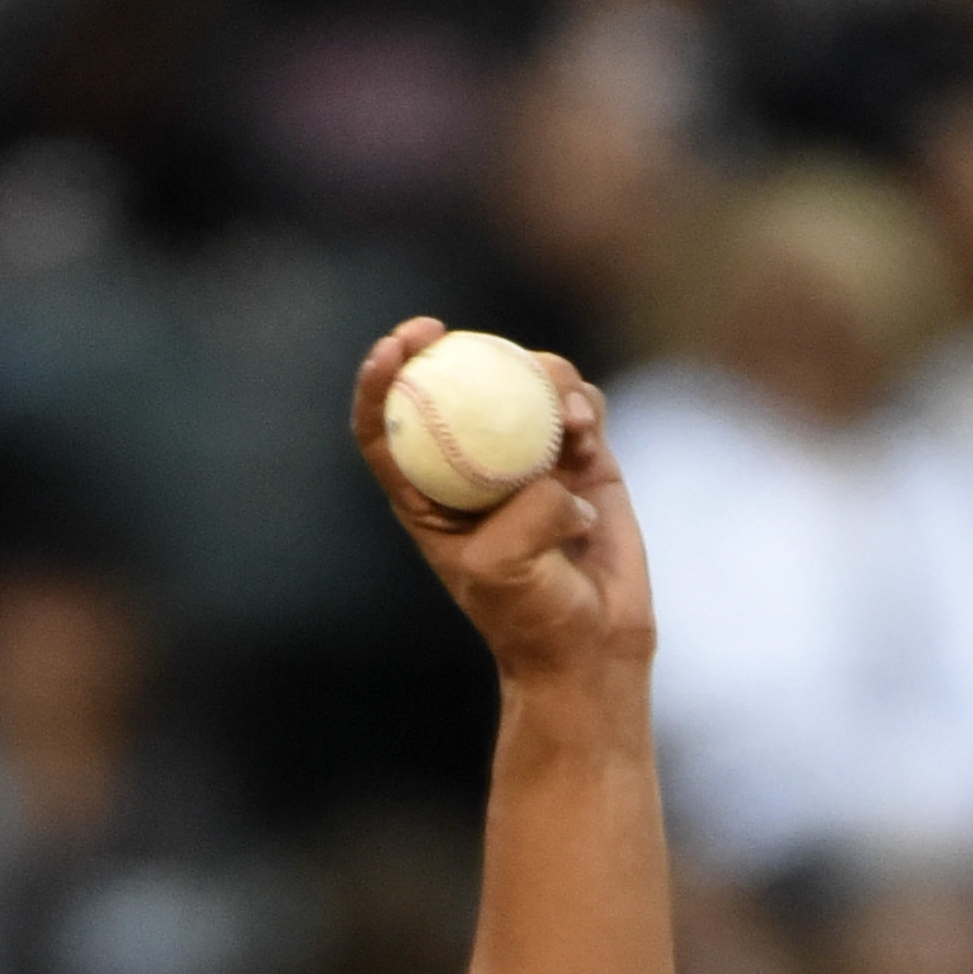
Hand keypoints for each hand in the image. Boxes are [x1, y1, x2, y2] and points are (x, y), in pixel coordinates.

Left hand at [351, 318, 653, 688]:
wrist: (589, 642)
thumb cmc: (528, 614)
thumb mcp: (502, 566)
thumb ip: (524, 509)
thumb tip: (554, 470)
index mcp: (429, 497)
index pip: (389, 428)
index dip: (383, 381)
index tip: (397, 345)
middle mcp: (474, 469)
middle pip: (458, 387)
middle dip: (455, 348)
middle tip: (452, 331)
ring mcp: (529, 459)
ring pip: (525, 385)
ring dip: (541, 378)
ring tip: (568, 420)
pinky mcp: (582, 460)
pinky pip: (580, 406)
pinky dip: (583, 403)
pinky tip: (588, 432)